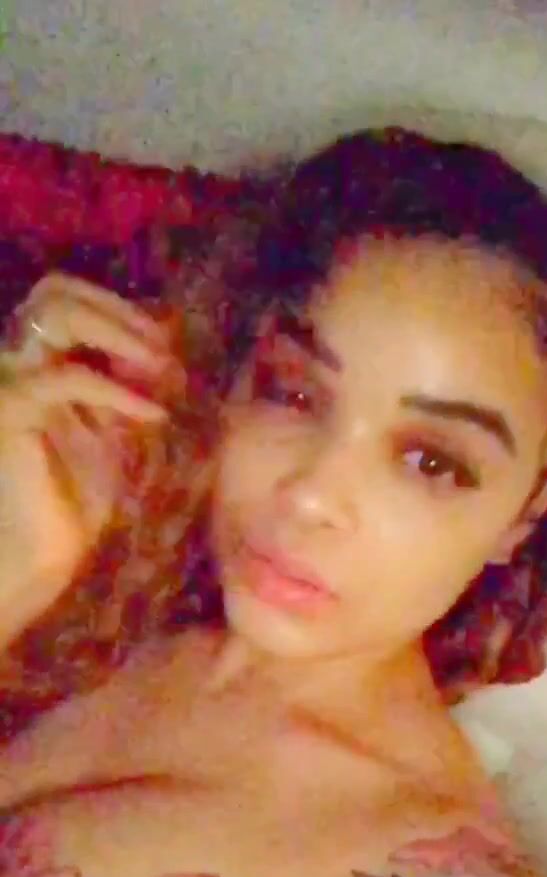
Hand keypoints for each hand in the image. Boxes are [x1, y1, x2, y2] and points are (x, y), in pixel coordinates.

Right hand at [0, 274, 177, 641]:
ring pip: (54, 313)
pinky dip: (116, 389)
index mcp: (34, 361)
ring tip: (160, 366)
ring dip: (117, 331)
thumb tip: (168, 351)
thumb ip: (129, 387)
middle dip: (120, 312)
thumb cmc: (77, 500)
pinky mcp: (10, 409)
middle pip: (56, 290)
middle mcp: (12, 361)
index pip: (67, 299)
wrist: (44, 553)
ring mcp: (5, 379)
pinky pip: (67, 377)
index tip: (167, 345)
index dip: (120, 310)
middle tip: (165, 350)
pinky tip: (151, 412)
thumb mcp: (115, 430)